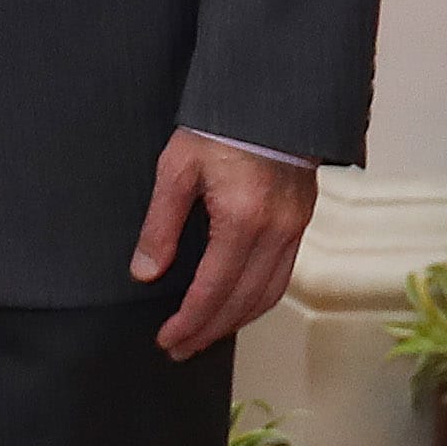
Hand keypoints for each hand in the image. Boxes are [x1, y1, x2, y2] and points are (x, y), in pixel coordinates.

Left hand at [135, 132, 316, 360]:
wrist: (271, 97)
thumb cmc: (219, 126)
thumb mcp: (176, 168)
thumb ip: (160, 225)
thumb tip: (145, 273)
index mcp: (243, 219)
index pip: (214, 289)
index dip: (190, 321)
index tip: (168, 340)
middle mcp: (276, 231)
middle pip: (243, 301)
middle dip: (210, 330)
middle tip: (180, 348)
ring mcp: (294, 228)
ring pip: (268, 294)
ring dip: (235, 321)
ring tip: (203, 335)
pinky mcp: (301, 221)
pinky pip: (281, 275)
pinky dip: (257, 299)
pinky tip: (235, 305)